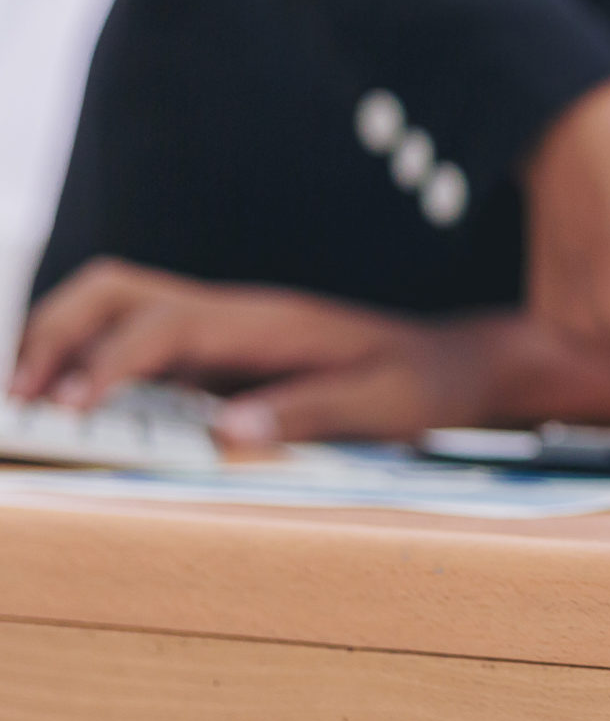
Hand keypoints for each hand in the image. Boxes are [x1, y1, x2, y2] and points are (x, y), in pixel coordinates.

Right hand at [15, 260, 482, 444]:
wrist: (455, 363)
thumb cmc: (423, 382)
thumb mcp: (384, 404)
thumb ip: (311, 412)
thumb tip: (227, 429)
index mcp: (266, 321)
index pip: (164, 324)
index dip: (112, 363)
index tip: (77, 412)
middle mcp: (233, 314)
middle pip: (117, 290)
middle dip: (55, 332)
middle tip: (19, 399)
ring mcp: (222, 330)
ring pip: (117, 309)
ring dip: (62, 344)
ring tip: (26, 403)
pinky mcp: (219, 355)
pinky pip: (139, 346)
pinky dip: (93, 368)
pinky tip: (75, 411)